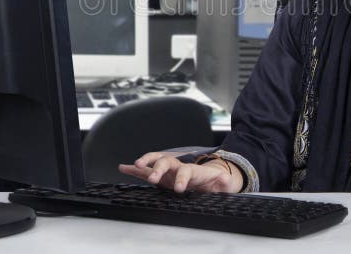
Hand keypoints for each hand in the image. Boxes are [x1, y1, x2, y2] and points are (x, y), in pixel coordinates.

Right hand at [118, 151, 241, 193]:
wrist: (209, 178)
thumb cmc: (214, 180)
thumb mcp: (222, 181)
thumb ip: (223, 180)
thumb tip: (226, 176)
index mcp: (192, 170)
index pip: (186, 171)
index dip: (181, 178)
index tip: (179, 188)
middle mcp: (178, 167)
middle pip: (166, 162)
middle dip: (158, 167)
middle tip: (153, 177)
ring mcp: (168, 171)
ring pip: (154, 163)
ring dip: (144, 164)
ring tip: (132, 165)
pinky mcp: (161, 177)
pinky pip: (146, 172)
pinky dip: (135, 170)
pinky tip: (124, 167)